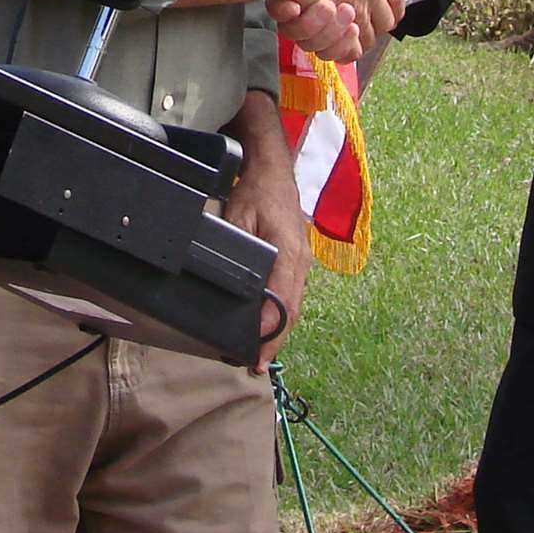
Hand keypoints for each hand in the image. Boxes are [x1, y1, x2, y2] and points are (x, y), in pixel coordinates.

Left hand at [220, 96, 311, 371]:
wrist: (273, 168)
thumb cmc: (256, 190)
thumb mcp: (239, 216)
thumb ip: (236, 247)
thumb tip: (231, 278)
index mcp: (288, 253)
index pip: (283, 305)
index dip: (271, 334)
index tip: (258, 356)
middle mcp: (300, 261)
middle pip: (291, 312)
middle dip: (275, 341)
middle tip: (256, 365)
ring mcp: (302, 260)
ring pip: (294, 305)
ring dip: (279, 330)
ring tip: (261, 354)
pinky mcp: (298, 258)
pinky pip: (292, 293)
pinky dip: (282, 313)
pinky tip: (269, 325)